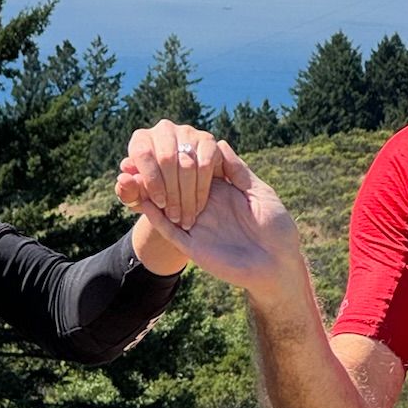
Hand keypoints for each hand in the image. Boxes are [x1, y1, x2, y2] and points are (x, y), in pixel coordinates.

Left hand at [116, 122, 218, 230]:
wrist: (179, 187)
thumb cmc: (152, 191)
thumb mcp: (137, 195)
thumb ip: (127, 190)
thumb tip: (124, 178)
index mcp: (141, 139)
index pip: (144, 154)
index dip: (152, 181)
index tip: (159, 204)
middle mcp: (164, 130)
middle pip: (167, 159)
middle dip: (171, 192)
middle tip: (174, 216)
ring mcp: (187, 132)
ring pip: (188, 163)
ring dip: (188, 194)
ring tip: (186, 216)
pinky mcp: (207, 140)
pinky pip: (205, 164)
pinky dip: (202, 187)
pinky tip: (199, 204)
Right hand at [125, 142, 304, 299]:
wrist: (277, 267)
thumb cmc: (278, 229)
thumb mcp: (259, 193)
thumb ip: (237, 171)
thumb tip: (218, 142)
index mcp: (223, 191)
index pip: (195, 170)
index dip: (180, 157)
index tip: (165, 140)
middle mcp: (206, 207)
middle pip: (176, 186)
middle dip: (159, 173)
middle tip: (137, 155)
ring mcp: (197, 226)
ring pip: (167, 207)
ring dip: (150, 192)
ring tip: (129, 174)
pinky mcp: (192, 246)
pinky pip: (168, 230)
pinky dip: (154, 216)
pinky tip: (140, 201)